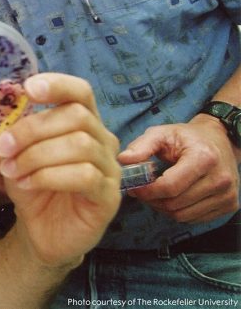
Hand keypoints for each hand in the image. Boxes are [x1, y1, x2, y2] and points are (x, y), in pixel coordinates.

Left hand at [0, 73, 120, 266]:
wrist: (40, 230)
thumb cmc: (33, 185)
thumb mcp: (17, 152)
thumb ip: (14, 127)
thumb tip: (1, 98)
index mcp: (83, 122)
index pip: (80, 92)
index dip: (57, 85)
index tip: (28, 89)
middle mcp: (102, 140)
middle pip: (76, 116)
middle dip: (32, 129)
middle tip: (2, 147)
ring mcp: (110, 169)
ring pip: (80, 145)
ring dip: (37, 155)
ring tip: (12, 169)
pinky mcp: (109, 197)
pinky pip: (84, 176)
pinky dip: (48, 176)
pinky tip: (27, 184)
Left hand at [118, 118, 239, 222]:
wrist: (220, 139)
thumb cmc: (186, 137)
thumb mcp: (162, 134)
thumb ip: (141, 146)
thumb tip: (123, 160)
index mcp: (203, 158)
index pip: (170, 187)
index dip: (147, 191)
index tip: (135, 187)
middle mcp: (220, 179)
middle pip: (175, 204)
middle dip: (152, 200)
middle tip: (141, 191)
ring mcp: (227, 195)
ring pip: (183, 215)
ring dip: (163, 208)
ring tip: (156, 193)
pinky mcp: (229, 205)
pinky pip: (194, 218)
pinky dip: (178, 211)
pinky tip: (173, 197)